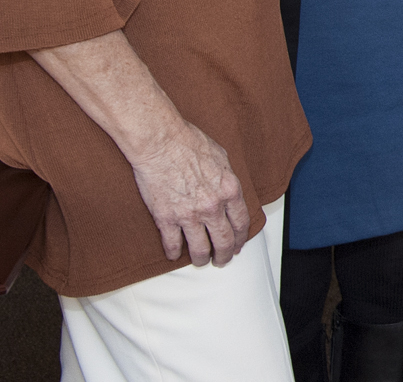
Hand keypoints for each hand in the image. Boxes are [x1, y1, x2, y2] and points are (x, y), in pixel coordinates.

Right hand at [127, 121, 250, 265]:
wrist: (161, 142)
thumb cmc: (190, 143)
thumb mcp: (222, 158)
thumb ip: (227, 179)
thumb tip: (230, 192)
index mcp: (230, 190)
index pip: (241, 223)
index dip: (240, 239)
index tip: (238, 245)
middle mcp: (213, 206)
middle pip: (224, 241)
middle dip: (224, 255)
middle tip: (222, 260)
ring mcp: (189, 214)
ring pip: (200, 248)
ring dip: (202, 258)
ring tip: (201, 261)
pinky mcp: (166, 218)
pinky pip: (172, 244)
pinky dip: (174, 252)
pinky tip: (174, 255)